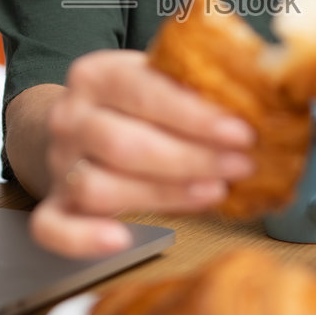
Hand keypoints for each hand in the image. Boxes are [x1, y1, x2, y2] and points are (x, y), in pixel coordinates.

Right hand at [28, 49, 255, 257]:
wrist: (78, 124)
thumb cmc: (133, 106)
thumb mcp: (159, 79)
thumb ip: (196, 86)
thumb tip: (262, 96)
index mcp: (97, 75)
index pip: (142, 90)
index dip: (194, 115)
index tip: (240, 132)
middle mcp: (71, 117)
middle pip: (123, 144)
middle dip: (190, 159)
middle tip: (239, 165)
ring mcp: (60, 163)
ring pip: (98, 186)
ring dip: (161, 194)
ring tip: (212, 192)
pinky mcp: (54, 204)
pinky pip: (53, 227)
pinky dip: (83, 238)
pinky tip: (121, 239)